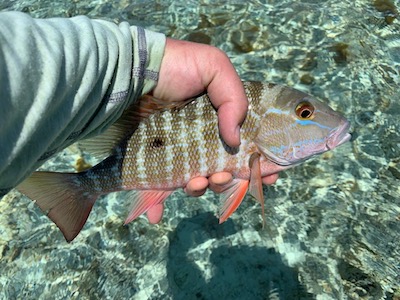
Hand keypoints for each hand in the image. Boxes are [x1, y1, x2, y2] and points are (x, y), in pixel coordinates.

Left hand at [146, 38, 278, 223]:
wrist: (133, 71)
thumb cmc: (175, 66)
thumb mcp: (214, 67)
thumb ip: (235, 99)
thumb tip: (234, 139)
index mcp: (221, 121)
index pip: (246, 149)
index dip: (258, 166)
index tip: (266, 178)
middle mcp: (202, 140)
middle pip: (223, 171)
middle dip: (227, 182)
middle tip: (220, 176)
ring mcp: (178, 153)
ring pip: (196, 183)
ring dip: (200, 190)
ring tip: (195, 183)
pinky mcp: (155, 161)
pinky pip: (158, 189)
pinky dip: (158, 204)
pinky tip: (155, 213)